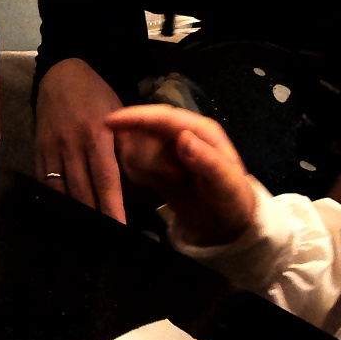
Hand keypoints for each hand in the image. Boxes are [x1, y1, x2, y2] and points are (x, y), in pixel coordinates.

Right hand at [35, 58, 126, 222]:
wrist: (61, 74)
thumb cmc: (97, 95)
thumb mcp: (119, 115)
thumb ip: (126, 145)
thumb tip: (140, 179)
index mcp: (96, 135)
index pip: (106, 179)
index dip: (112, 206)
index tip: (120, 228)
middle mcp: (72, 144)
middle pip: (82, 190)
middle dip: (94, 216)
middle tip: (106, 240)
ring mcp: (51, 148)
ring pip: (61, 189)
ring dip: (74, 212)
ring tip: (85, 232)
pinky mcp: (38, 149)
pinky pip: (45, 180)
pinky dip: (54, 199)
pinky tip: (63, 213)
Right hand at [106, 106, 256, 245]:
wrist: (225, 222)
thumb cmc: (231, 199)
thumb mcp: (226, 184)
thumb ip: (207, 161)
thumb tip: (183, 138)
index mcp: (199, 129)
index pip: (163, 117)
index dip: (136, 117)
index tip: (109, 121)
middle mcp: (180, 132)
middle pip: (144, 131)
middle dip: (146, 155)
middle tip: (169, 179)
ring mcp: (166, 146)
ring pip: (136, 147)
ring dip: (146, 168)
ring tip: (170, 182)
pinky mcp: (155, 160)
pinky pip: (134, 162)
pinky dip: (141, 174)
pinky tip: (160, 184)